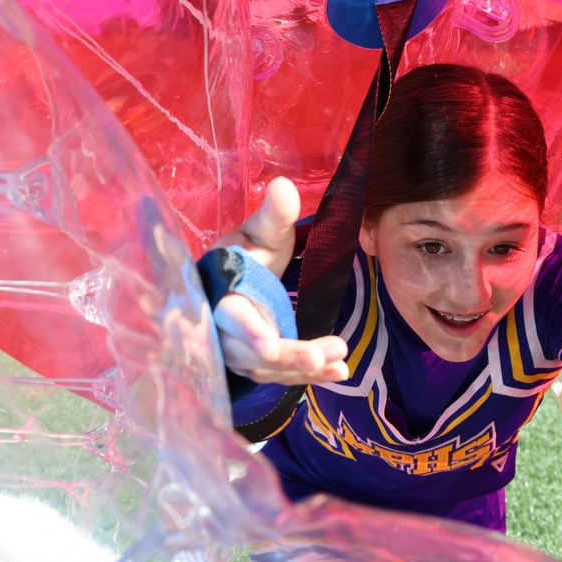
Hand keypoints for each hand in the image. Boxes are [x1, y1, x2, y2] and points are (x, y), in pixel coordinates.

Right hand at [211, 176, 348, 385]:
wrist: (233, 287)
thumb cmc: (243, 262)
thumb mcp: (258, 235)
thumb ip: (273, 216)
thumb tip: (284, 186)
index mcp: (221, 297)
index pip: (231, 317)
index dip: (249, 333)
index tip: (269, 346)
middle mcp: (228, 333)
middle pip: (252, 354)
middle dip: (285, 357)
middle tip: (317, 356)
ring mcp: (244, 355)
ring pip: (271, 369)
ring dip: (304, 368)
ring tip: (339, 361)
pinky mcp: (264, 367)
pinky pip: (286, 376)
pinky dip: (312, 375)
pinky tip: (340, 372)